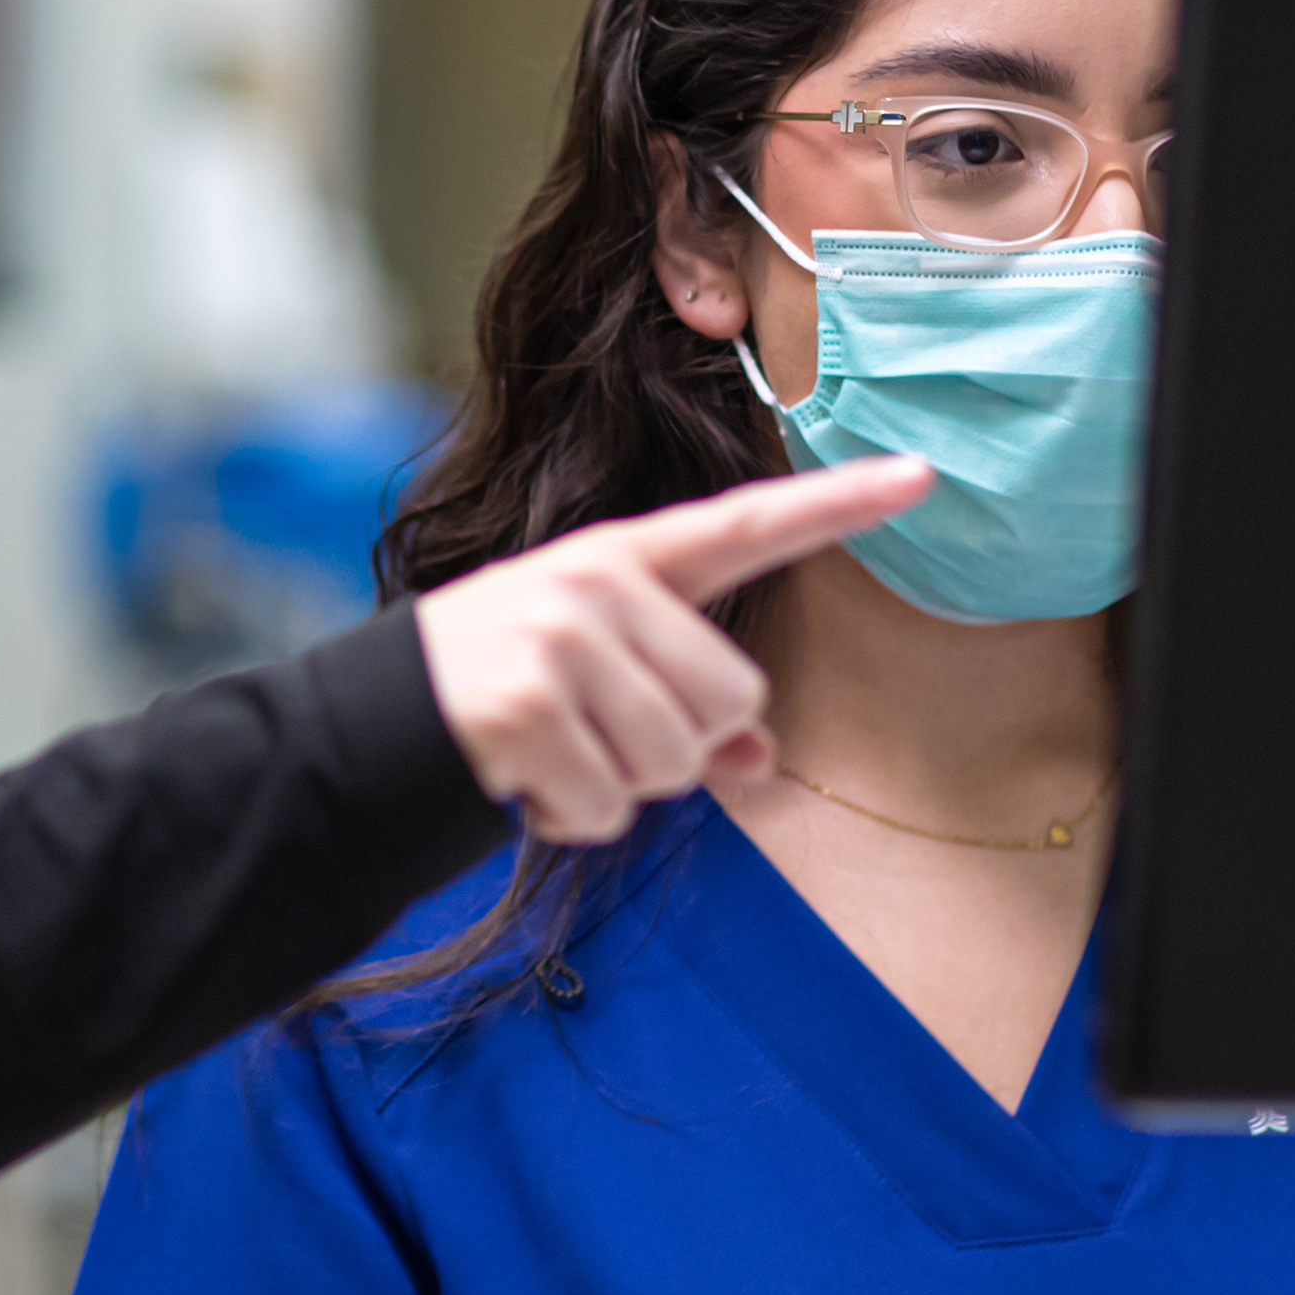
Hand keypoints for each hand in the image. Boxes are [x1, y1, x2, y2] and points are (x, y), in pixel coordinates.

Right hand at [414, 458, 932, 843]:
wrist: (374, 722)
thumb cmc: (503, 693)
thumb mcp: (596, 676)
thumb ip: (685, 707)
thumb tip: (759, 763)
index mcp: (625, 560)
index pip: (747, 527)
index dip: (836, 505)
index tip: (920, 475)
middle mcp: (597, 583)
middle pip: (729, 701)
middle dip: (673, 747)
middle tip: (592, 734)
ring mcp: (559, 640)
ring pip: (676, 763)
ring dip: (620, 788)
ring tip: (553, 755)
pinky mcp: (527, 706)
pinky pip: (612, 804)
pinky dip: (574, 818)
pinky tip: (526, 784)